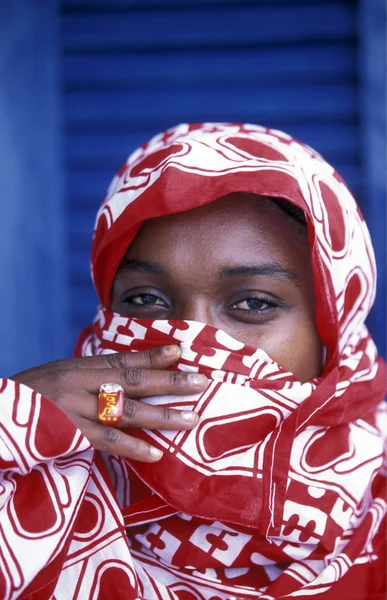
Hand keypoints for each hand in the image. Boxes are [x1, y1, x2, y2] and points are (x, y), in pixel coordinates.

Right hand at [10, 346, 206, 461]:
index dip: (151, 355)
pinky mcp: (67, 435)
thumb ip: (87, 378)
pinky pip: (105, 441)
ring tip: (190, 419)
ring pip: (124, 410)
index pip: (120, 360)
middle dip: (168, 381)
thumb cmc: (27, 399)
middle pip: (131, 380)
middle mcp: (78, 384)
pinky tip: (155, 452)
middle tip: (200, 382)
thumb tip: (121, 378)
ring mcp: (73, 410)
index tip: (180, 351)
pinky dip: (131, 446)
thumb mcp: (55, 378)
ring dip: (160, 414)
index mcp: (76, 368)